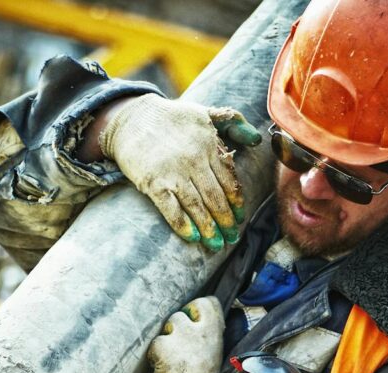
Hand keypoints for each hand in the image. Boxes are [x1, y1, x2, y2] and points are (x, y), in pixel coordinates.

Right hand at [99, 94, 260, 250]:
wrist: (131, 118)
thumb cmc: (171, 118)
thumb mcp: (205, 112)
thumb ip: (233, 122)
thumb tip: (257, 139)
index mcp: (209, 145)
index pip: (229, 180)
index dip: (236, 202)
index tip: (239, 218)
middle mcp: (194, 160)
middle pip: (215, 197)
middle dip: (226, 221)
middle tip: (231, 238)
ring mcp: (172, 173)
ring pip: (197, 206)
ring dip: (209, 228)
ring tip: (216, 244)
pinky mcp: (152, 183)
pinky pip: (171, 209)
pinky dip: (182, 225)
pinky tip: (193, 237)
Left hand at [145, 296, 224, 372]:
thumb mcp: (212, 359)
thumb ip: (205, 339)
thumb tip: (194, 319)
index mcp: (216, 337)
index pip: (209, 303)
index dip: (196, 310)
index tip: (192, 323)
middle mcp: (202, 334)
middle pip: (184, 311)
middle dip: (176, 326)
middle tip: (177, 347)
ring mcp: (184, 340)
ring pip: (169, 325)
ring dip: (165, 341)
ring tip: (171, 362)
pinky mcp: (165, 349)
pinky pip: (156, 343)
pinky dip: (155, 356)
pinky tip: (161, 370)